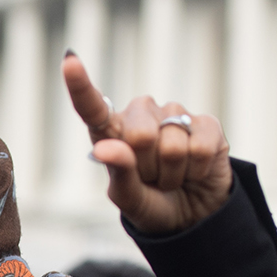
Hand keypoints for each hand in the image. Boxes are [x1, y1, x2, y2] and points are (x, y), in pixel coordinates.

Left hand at [63, 52, 232, 234]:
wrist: (193, 215)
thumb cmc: (152, 203)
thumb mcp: (129, 200)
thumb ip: (118, 174)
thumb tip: (105, 148)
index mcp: (112, 131)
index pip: (92, 108)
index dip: (81, 86)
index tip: (69, 60)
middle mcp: (141, 115)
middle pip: (140, 137)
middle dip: (148, 169)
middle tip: (153, 178)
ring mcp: (175, 115)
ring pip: (172, 147)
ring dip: (173, 174)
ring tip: (172, 176)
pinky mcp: (207, 123)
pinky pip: (199, 148)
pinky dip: (196, 171)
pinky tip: (195, 171)